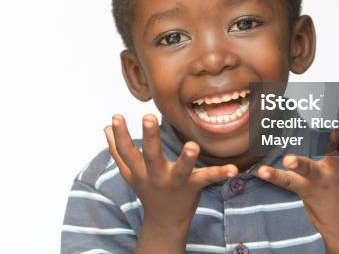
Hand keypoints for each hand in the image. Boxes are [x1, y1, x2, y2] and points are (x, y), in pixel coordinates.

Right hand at [104, 114, 237, 252]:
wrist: (164, 222)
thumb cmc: (148, 190)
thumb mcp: (130, 172)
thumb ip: (117, 150)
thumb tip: (105, 128)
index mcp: (139, 170)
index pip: (126, 151)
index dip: (120, 134)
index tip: (116, 116)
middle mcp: (155, 176)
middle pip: (150, 156)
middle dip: (149, 137)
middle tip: (148, 117)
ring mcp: (175, 182)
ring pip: (180, 170)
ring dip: (186, 158)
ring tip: (191, 145)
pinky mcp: (193, 187)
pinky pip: (207, 179)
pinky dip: (221, 174)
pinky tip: (233, 168)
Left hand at [257, 108, 338, 253]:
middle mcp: (338, 171)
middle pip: (337, 154)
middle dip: (336, 143)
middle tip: (336, 131)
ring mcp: (321, 181)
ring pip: (310, 170)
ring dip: (300, 164)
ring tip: (289, 159)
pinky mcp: (306, 189)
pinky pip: (287, 182)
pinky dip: (274, 176)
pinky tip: (261, 171)